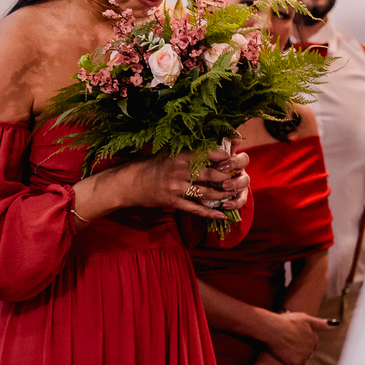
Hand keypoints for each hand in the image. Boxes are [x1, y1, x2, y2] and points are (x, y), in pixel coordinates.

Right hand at [120, 147, 249, 219]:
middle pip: (212, 175)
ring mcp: (176, 187)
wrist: (128, 183)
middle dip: (227, 179)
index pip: (209, 154)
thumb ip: (186, 153)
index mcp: (179, 155)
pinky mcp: (172, 201)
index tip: (232, 160)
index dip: (224, 158)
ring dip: (222, 195)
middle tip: (236, 180)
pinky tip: (221, 214)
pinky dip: (210, 213)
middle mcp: (179, 170)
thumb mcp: (167, 154)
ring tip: (232, 195)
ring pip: (207, 193)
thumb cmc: (148, 166)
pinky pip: (195, 209)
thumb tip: (208, 150)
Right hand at [263, 309, 333, 364]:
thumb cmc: (287, 321)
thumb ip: (320, 323)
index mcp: (314, 339)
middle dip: (299, 348)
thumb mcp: (304, 318)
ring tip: (284, 348)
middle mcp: (311, 349)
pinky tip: (284, 357)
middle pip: (306, 352)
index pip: (311, 343)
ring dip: (295, 356)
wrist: (273, 329)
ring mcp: (304, 357)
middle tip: (287, 342)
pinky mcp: (295, 363)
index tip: (293, 336)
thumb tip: (336, 324)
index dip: (301, 339)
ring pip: (301, 359)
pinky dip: (290, 364)